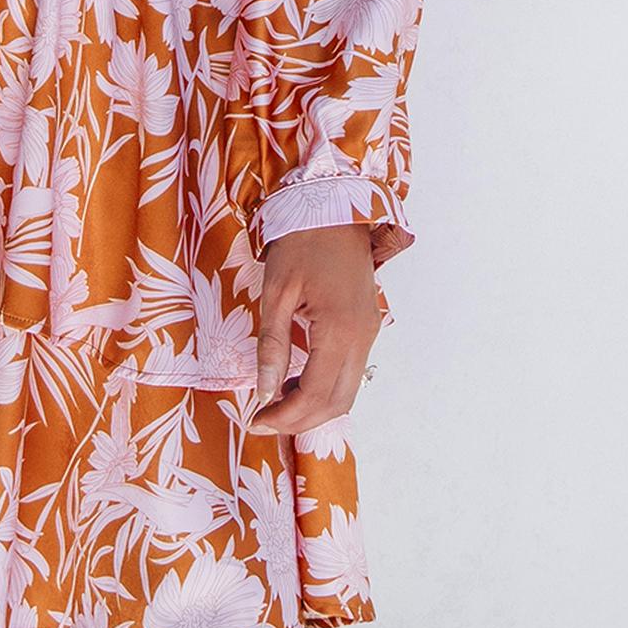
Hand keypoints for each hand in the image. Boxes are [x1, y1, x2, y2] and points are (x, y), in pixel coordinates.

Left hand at [247, 224, 380, 436]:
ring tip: (276, 399)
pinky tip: (296, 378)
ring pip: (348, 391)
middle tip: (265, 417)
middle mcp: (362, 337)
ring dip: (314, 405)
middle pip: (337, 402)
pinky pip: (351, 371)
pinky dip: (326, 386)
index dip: (286, 416)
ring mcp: (370, 332)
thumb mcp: (276, 292)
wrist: (333, 207)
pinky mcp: (368, 326)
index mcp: (339, 329)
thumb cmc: (301, 242)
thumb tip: (265, 391)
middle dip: (301, 420)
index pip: (316, 394)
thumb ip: (273, 345)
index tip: (256, 419)